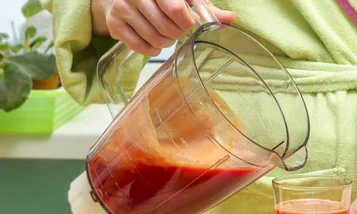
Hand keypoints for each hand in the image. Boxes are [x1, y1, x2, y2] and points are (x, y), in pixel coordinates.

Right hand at [92, 0, 235, 55]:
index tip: (188, 22)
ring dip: (166, 43)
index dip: (186, 22)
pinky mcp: (114, 24)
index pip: (176, 9)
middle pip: (167, 28)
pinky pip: (141, 47)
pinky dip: (152, 50)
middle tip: (176, 30)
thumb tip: (231, 18)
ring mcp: (122, 8)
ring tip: (165, 33)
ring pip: (155, 39)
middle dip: (177, 34)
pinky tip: (154, 42)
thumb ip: (206, 9)